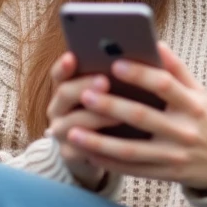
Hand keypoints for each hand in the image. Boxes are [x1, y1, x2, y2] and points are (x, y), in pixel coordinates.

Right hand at [44, 51, 115, 190]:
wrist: (104, 153)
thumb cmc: (114, 114)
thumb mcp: (115, 94)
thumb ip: (120, 77)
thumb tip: (147, 52)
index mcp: (68, 87)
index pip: (60, 73)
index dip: (65, 66)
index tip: (73, 56)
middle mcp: (59, 108)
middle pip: (64, 93)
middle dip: (85, 86)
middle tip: (105, 81)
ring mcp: (61, 132)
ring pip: (73, 123)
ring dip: (96, 117)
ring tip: (119, 114)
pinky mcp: (70, 154)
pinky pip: (80, 149)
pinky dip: (97, 145)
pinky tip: (115, 142)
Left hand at [65, 42, 206, 191]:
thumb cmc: (205, 119)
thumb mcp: (199, 93)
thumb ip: (178, 70)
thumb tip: (155, 43)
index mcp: (194, 105)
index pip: (165, 85)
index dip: (141, 74)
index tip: (115, 64)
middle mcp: (185, 131)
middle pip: (142, 117)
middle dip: (111, 106)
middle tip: (84, 94)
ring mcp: (174, 156)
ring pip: (130, 150)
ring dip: (99, 141)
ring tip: (72, 131)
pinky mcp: (165, 175)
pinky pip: (131, 169)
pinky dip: (107, 161)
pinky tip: (86, 152)